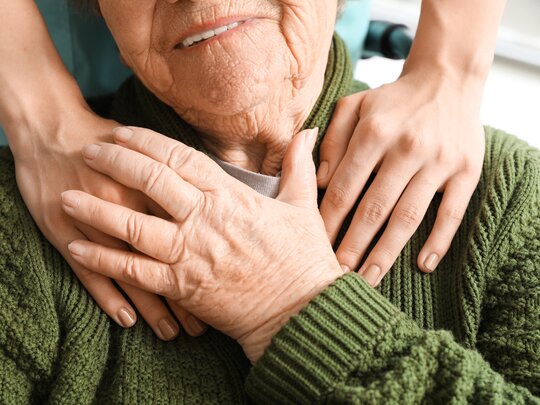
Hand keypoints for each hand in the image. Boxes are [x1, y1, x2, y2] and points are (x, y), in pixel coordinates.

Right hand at [9, 109, 205, 338]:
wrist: (54, 129)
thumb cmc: (107, 140)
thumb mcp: (153, 154)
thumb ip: (182, 174)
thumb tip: (220, 193)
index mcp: (155, 185)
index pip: (190, 231)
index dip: (210, 263)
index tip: (230, 290)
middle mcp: (130, 204)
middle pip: (166, 258)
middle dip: (186, 295)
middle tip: (203, 327)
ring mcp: (98, 220)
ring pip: (133, 273)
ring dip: (153, 307)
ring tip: (172, 334)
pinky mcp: (67, 231)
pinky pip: (90, 271)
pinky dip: (109, 297)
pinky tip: (127, 320)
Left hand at [61, 126, 343, 362]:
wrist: (300, 312)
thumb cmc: (304, 258)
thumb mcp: (303, 205)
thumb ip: (298, 165)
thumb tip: (307, 131)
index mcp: (231, 197)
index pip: (181, 159)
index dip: (147, 142)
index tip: (122, 131)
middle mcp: (205, 220)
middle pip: (150, 182)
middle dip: (115, 163)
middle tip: (87, 151)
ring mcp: (191, 254)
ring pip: (133, 226)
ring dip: (97, 210)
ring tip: (66, 196)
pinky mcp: (182, 287)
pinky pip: (135, 271)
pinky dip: (104, 260)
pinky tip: (78, 249)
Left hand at [317, 67, 484, 285]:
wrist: (447, 80)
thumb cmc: (392, 100)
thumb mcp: (354, 105)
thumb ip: (333, 139)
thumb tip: (322, 181)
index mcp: (374, 132)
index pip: (345, 187)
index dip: (328, 220)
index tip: (315, 245)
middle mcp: (406, 148)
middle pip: (374, 208)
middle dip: (352, 245)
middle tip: (337, 274)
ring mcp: (439, 162)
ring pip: (408, 216)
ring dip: (387, 252)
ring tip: (369, 278)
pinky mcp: (466, 171)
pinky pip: (452, 212)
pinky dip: (439, 241)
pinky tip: (423, 265)